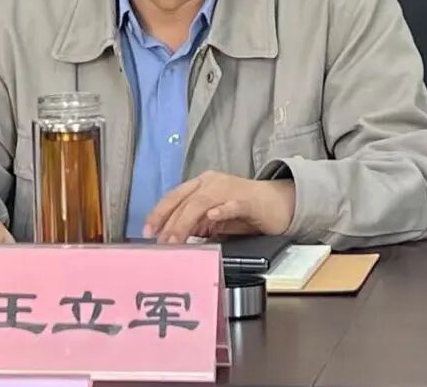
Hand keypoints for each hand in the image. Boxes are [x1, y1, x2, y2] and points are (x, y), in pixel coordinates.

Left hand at [143, 171, 295, 243]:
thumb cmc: (245, 212)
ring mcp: (230, 189)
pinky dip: (221, 210)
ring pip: (202, 202)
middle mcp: (213, 182)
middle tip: (161, 243)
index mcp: (202, 184)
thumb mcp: (213, 218)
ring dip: (186, 222)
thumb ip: (195, 224)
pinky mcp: (248, 200)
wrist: (278, 204)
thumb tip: (173, 236)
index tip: (147, 231)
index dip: (159, 213)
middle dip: (170, 223)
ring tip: (177, 239)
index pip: (174, 196)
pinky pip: (232, 204)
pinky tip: (212, 217)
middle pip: (185, 201)